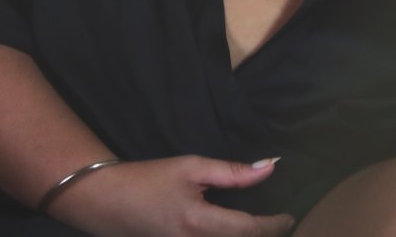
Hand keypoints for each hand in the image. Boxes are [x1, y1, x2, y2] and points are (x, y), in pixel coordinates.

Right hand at [53, 154, 293, 236]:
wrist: (105, 201)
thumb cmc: (148, 180)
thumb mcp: (190, 167)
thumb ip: (231, 172)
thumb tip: (268, 168)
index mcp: (198, 224)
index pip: (249, 231)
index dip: (274, 225)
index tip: (290, 217)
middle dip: (263, 236)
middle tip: (280, 225)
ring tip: (260, 227)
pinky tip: (231, 230)